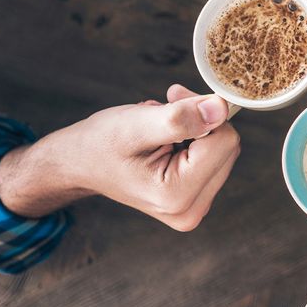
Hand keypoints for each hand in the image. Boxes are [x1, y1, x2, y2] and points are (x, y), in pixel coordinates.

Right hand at [0, 84, 240, 230]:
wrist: (79, 165)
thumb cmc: (100, 144)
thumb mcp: (137, 124)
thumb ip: (180, 118)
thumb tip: (220, 109)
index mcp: (177, 196)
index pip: (224, 141)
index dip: (203, 110)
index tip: (173, 95)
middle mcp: (190, 211)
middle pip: (227, 148)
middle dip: (201, 120)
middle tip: (166, 107)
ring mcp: (193, 209)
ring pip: (223, 151)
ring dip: (197, 129)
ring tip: (160, 128)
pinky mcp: (194, 201)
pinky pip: (214, 159)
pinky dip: (194, 142)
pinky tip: (167, 140)